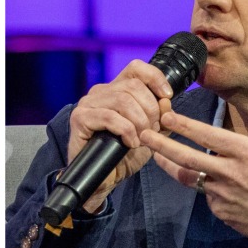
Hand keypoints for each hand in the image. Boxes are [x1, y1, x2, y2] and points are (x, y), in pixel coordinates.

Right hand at [67, 60, 173, 211]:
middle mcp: (101, 91)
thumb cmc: (125, 156)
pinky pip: (109, 117)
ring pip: (123, 100)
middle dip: (150, 110)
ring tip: (141, 140)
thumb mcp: (150, 134)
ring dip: (139, 122)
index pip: (136, 68)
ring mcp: (88, 103)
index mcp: (117, 90)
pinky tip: (130, 143)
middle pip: (134, 86)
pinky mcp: (80, 118)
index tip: (167, 97)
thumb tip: (166, 102)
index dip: (155, 77)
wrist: (105, 179)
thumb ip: (160, 117)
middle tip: (152, 132)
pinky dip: (126, 130)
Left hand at [139, 91, 247, 247]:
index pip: (208, 136)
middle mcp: (230, 172)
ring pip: (190, 177)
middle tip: (143, 134)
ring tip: (155, 156)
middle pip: (188, 157)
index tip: (166, 117)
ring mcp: (222, 194)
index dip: (184, 126)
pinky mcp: (219, 211)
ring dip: (171, 166)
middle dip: (162, 145)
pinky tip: (204, 181)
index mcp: (245, 153)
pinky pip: (205, 194)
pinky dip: (203, 186)